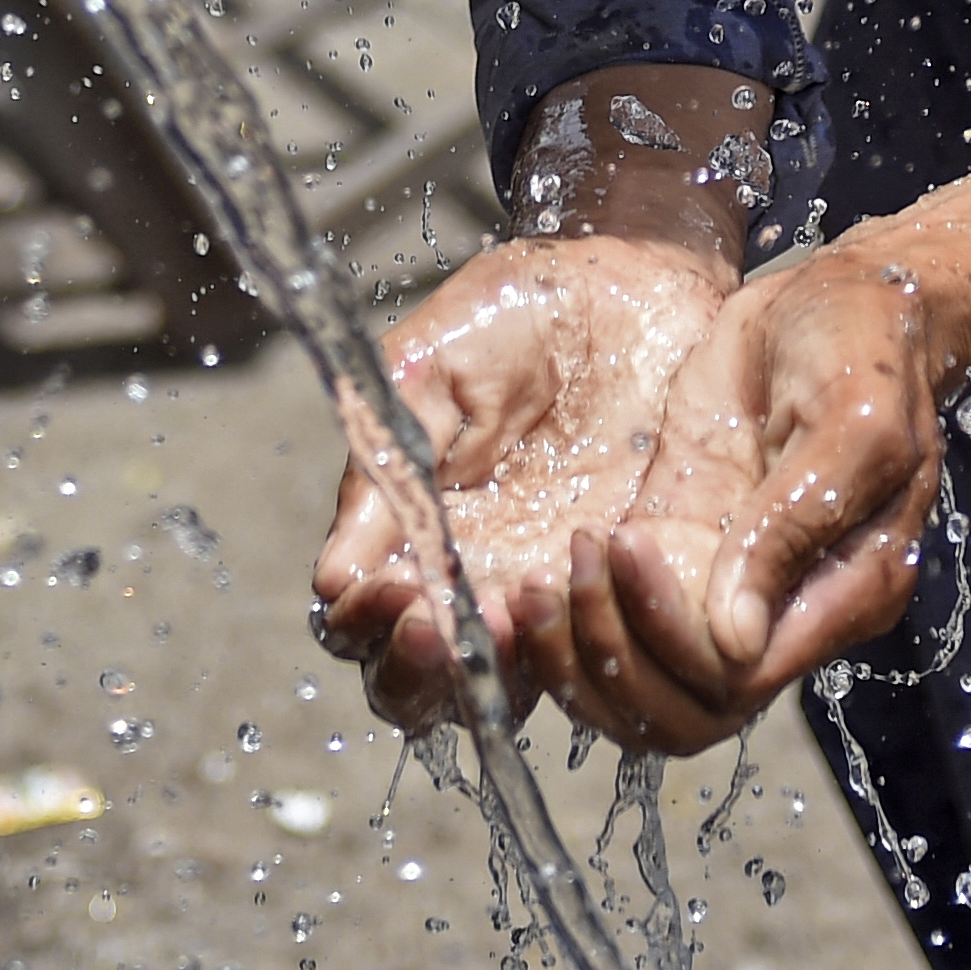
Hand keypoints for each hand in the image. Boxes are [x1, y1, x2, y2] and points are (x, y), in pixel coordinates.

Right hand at [309, 231, 727, 731]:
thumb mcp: (430, 368)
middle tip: (438, 622)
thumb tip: (335, 575)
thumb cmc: (521, 313)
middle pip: (421, 687)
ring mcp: (554, 591)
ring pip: (507, 692)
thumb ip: (386, 461)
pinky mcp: (633, 588)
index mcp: (412, 533)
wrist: (635, 277)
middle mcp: (476, 580)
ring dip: (500, 667)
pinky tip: (584, 577)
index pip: (363, 625)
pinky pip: (606, 660)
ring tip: (516, 603)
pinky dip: (589, 643)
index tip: (391, 586)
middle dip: (420, 671)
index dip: (366, 625)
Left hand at [543, 244, 958, 752]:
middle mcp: (781, 611)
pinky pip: (618, 620)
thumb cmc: (865, 350)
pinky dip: (569, 622)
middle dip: (608, 662)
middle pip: (683, 709)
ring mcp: (722, 581)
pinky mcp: (677, 541)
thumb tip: (734, 639)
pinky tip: (521, 582)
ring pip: (641, 683)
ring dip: (577, 653)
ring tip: (532, 584)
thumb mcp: (852, 422)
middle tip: (554, 580)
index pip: (739, 680)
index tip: (625, 549)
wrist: (842, 296)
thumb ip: (795, 527)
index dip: (669, 640)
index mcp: (841, 595)